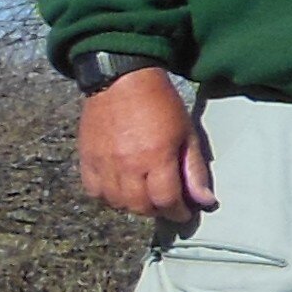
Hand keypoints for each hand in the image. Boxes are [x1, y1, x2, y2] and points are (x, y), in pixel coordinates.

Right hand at [77, 68, 215, 219]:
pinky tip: (120, 189)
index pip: (166, 201)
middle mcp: (127, 165)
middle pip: (140, 207)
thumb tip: (204, 200)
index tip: (184, 212)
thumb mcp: (187, 132)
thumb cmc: (159, 102)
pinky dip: (108, 197)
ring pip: (117, 203)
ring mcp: (104, 163)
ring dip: (133, 206)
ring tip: (145, 196)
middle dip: (157, 211)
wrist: (121, 78)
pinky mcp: (87, 158)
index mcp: (156, 157)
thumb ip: (194, 169)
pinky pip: (94, 192)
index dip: (178, 212)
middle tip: (165, 204)